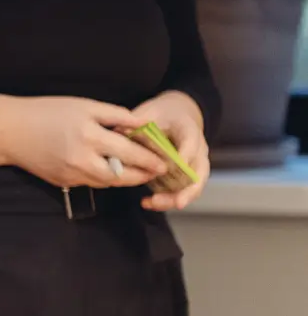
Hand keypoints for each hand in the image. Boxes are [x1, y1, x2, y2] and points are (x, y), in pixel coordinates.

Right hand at [0, 95, 165, 189]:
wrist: (11, 131)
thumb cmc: (46, 111)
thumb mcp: (83, 105)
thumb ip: (114, 114)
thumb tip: (141, 123)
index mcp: (91, 137)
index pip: (130, 153)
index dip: (151, 159)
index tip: (166, 162)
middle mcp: (84, 160)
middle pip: (123, 176)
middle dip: (142, 175)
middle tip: (156, 171)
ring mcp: (73, 174)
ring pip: (108, 182)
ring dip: (125, 178)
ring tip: (137, 171)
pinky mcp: (64, 182)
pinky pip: (91, 182)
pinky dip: (104, 177)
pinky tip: (109, 168)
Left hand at [136, 90, 209, 211]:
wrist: (175, 116)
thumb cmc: (162, 114)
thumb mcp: (151, 111)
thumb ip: (138, 121)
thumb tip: (117, 130)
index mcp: (189, 130)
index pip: (191, 140)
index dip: (186, 152)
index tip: (177, 162)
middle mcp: (196, 150)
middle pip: (198, 173)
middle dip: (187, 190)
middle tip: (175, 201)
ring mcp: (191, 165)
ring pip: (191, 187)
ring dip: (173, 198)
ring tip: (152, 203)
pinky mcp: (180, 175)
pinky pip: (178, 190)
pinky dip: (165, 199)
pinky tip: (147, 203)